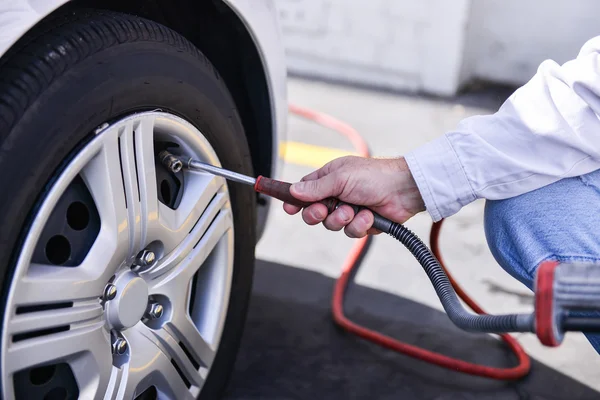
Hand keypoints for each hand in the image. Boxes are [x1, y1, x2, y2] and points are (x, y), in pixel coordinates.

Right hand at [283, 156, 424, 237]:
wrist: (403, 190)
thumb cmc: (373, 176)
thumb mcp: (340, 178)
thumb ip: (316, 188)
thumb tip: (294, 191)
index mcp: (330, 178)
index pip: (305, 190)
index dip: (296, 200)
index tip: (288, 208)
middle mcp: (338, 194)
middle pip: (314, 212)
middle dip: (318, 214)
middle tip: (324, 210)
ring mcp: (350, 209)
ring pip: (332, 224)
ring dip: (342, 219)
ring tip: (354, 210)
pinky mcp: (362, 223)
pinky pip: (351, 232)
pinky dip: (359, 225)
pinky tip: (369, 216)